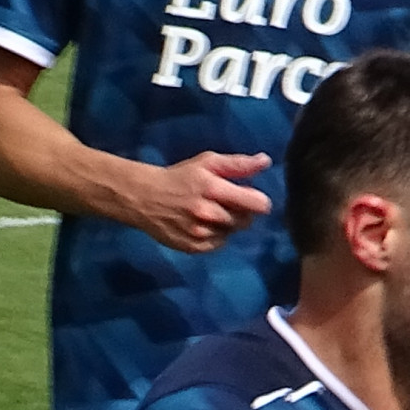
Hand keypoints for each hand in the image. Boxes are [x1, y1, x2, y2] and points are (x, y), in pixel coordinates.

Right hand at [125, 150, 272, 252]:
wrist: (144, 198)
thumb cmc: (180, 177)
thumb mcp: (207, 163)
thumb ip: (238, 164)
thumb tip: (266, 161)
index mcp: (213, 189)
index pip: (255, 204)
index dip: (259, 202)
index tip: (254, 199)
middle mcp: (207, 213)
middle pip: (245, 221)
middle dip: (241, 212)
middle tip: (225, 203)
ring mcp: (199, 233)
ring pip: (231, 233)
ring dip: (227, 225)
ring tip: (210, 213)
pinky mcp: (193, 248)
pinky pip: (218, 244)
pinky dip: (216, 236)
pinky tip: (203, 225)